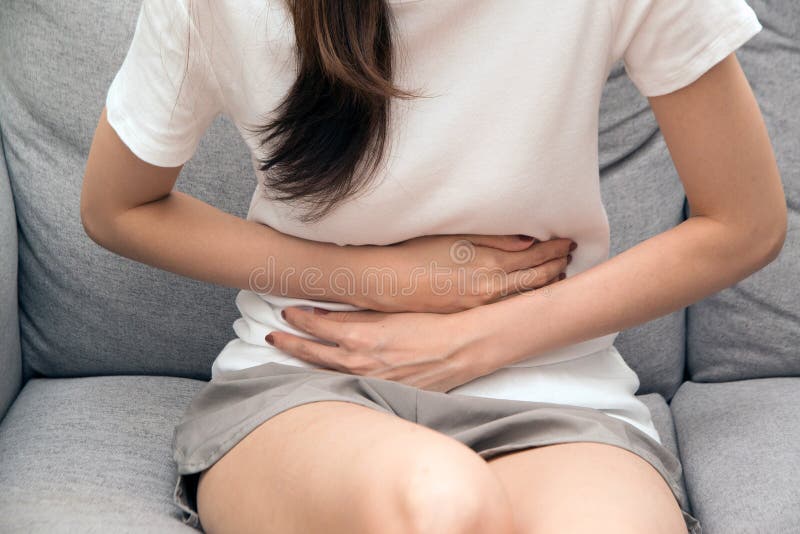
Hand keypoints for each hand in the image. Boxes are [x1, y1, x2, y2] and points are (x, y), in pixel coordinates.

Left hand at [267, 306, 493, 391]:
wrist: (458, 351)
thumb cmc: (428, 326)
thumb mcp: (388, 313)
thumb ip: (354, 316)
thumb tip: (324, 313)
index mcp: (359, 338)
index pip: (316, 326)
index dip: (298, 318)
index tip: (287, 312)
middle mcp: (358, 363)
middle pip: (312, 353)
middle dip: (290, 342)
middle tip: (272, 335)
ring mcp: (367, 381)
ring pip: (325, 372)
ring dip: (304, 361)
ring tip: (289, 352)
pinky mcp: (380, 392)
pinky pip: (346, 383)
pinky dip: (329, 376)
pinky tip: (322, 373)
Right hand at [352, 234, 574, 312]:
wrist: (390, 281)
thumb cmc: (418, 252)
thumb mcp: (457, 237)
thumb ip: (495, 240)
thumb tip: (529, 242)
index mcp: (490, 264)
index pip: (534, 257)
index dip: (554, 249)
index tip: (568, 241)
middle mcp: (491, 288)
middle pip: (535, 278)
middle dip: (555, 266)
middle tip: (570, 255)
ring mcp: (481, 303)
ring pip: (523, 295)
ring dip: (543, 283)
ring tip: (557, 273)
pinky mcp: (469, 312)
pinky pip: (506, 304)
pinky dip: (522, 296)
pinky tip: (527, 292)